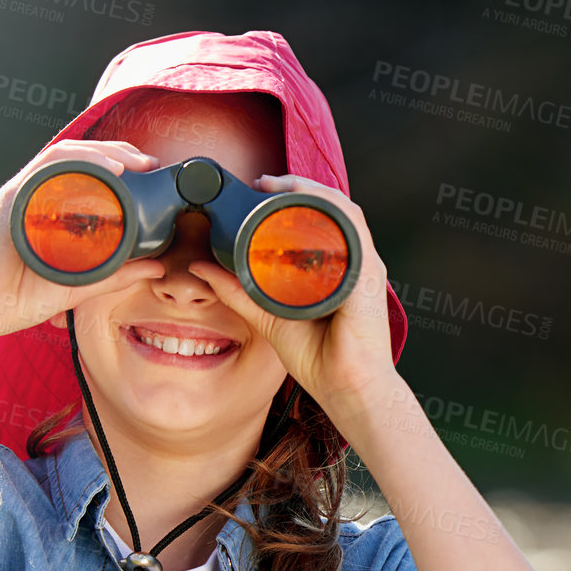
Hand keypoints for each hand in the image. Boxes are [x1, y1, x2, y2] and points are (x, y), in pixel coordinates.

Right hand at [0, 139, 169, 347]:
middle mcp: (38, 197)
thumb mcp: (79, 286)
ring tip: (134, 160)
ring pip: (66, 155)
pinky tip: (108, 167)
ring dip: (103, 152)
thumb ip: (117, 275)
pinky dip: (80, 161)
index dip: (120, 169)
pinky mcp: (13, 197)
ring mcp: (24, 194)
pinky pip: (49, 166)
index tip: (149, 176)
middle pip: (80, 159)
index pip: (87, 177)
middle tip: (149, 163)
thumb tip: (156, 268)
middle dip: (118, 153)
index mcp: (51, 213)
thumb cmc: (17, 299)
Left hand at [186, 174, 397, 412]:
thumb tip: (202, 268)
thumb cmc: (320, 358)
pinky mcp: (368, 275)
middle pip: (328, 207)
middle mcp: (351, 261)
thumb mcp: (268, 316)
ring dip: (310, 191)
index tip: (257, 189)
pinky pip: (353, 230)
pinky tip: (307, 202)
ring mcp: (363, 265)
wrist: (347, 388)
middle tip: (262, 181)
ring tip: (278, 185)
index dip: (289, 196)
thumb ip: (238, 291)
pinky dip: (330, 210)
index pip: (315, 219)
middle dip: (297, 186)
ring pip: (341, 210)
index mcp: (333, 267)